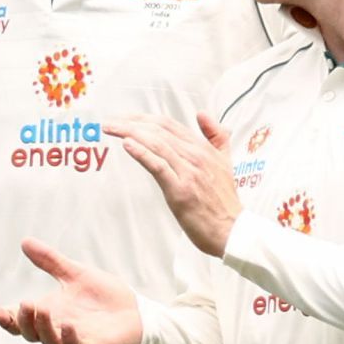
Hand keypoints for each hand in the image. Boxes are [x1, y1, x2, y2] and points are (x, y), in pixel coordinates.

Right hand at [0, 238, 143, 343]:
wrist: (134, 310)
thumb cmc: (102, 295)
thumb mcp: (74, 273)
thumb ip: (50, 261)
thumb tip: (25, 241)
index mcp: (49, 313)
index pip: (20, 321)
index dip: (4, 318)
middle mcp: (57, 329)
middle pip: (30, 334)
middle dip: (24, 321)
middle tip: (25, 302)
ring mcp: (74, 339)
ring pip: (50, 342)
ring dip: (42, 327)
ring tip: (41, 307)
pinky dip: (70, 340)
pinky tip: (68, 325)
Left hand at [107, 112, 241, 256]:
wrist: (233, 230)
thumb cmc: (224, 202)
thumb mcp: (226, 161)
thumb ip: (216, 136)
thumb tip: (202, 113)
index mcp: (202, 148)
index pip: (168, 124)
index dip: (144, 118)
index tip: (125, 118)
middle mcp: (195, 155)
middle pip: (158, 130)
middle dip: (130, 122)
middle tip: (110, 122)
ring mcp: (188, 172)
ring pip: (156, 143)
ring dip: (129, 132)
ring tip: (110, 129)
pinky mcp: (181, 190)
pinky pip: (158, 165)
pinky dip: (141, 153)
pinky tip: (126, 144)